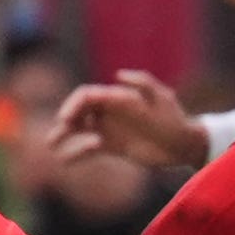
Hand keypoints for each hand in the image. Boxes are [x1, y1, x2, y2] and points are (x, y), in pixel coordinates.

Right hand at [51, 71, 210, 172]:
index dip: (72, 105)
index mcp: (117, 97)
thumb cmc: (174, 118)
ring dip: (63, 136)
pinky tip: (66, 160)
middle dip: (65, 119)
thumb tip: (117, 75)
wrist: (183, 145)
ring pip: (78, 130)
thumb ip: (143, 83)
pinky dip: (75, 153)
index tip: (66, 119)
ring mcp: (109, 129)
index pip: (86, 96)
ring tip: (51, 144)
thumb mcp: (162, 98)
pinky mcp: (112, 147)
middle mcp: (109, 112)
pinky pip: (88, 150)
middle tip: (61, 131)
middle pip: (78, 112)